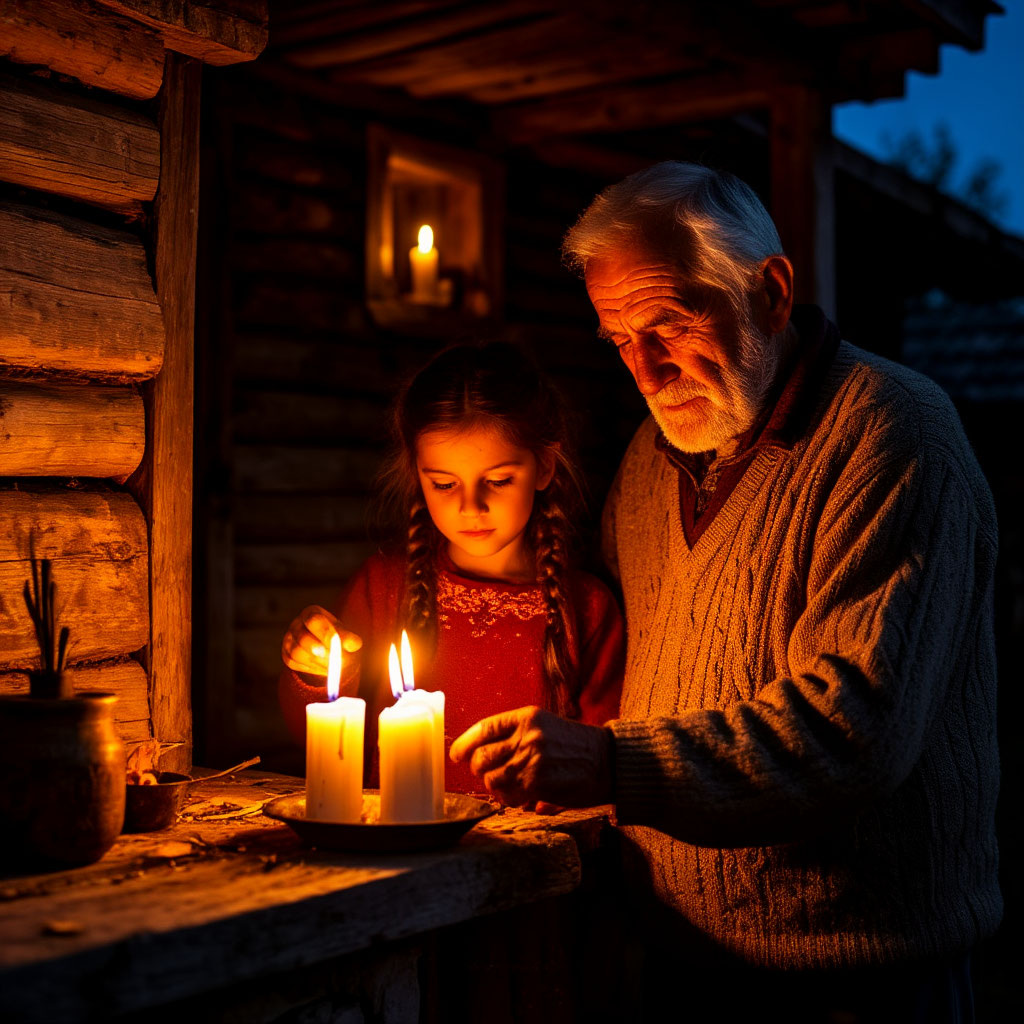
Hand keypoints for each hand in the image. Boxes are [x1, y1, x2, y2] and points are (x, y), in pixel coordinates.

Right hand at [281, 605, 361, 674]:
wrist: (330, 651)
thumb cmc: (338, 639)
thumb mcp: (346, 637)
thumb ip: (350, 639)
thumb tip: (353, 644)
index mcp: (312, 613)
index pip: (313, 620)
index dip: (324, 633)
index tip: (335, 645)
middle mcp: (297, 623)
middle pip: (302, 638)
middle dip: (319, 652)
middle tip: (333, 661)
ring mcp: (289, 638)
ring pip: (296, 652)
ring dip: (315, 662)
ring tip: (330, 666)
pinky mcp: (285, 653)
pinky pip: (292, 662)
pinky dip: (307, 667)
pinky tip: (320, 667)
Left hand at [449, 706, 612, 808]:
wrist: (609, 761)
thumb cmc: (576, 746)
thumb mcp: (546, 726)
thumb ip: (516, 735)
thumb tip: (481, 752)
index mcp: (527, 717)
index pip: (484, 728)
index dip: (464, 744)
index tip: (456, 754)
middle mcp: (527, 735)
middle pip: (481, 756)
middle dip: (478, 769)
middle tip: (486, 774)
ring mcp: (531, 759)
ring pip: (491, 778)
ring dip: (494, 786)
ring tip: (507, 786)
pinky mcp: (537, 783)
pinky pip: (508, 795)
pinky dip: (509, 798)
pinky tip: (520, 797)